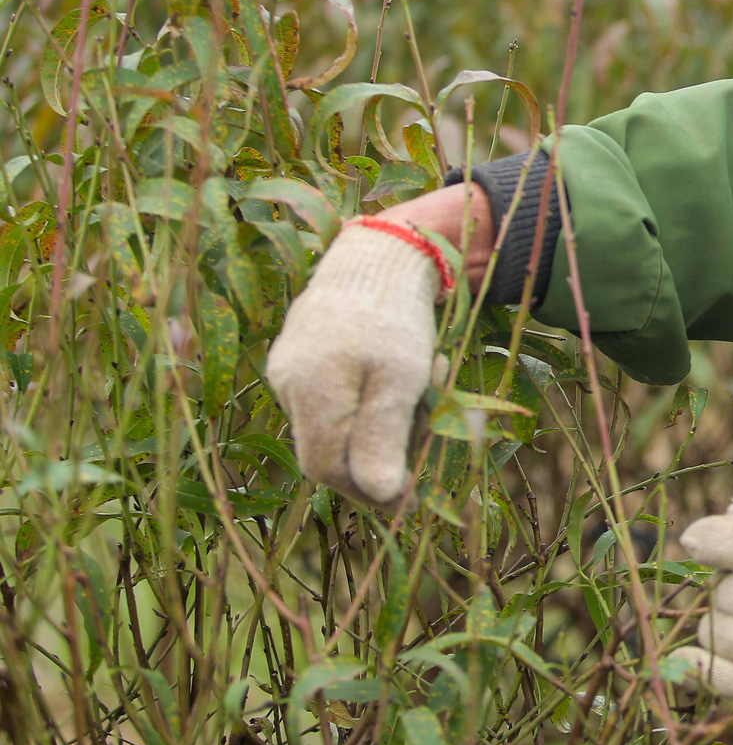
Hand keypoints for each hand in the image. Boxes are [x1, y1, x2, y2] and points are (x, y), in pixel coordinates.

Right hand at [265, 223, 443, 503]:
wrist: (380, 250)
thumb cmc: (395, 312)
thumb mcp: (401, 377)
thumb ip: (384, 435)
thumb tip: (378, 494)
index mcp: (309, 391)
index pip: (326, 468)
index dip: (366, 487)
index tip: (411, 491)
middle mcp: (288, 384)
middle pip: (332, 448)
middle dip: (384, 447)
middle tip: (431, 423)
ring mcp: (291, 369)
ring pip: (339, 422)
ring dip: (388, 418)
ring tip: (428, 378)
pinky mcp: (303, 356)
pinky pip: (338, 396)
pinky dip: (376, 394)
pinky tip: (408, 368)